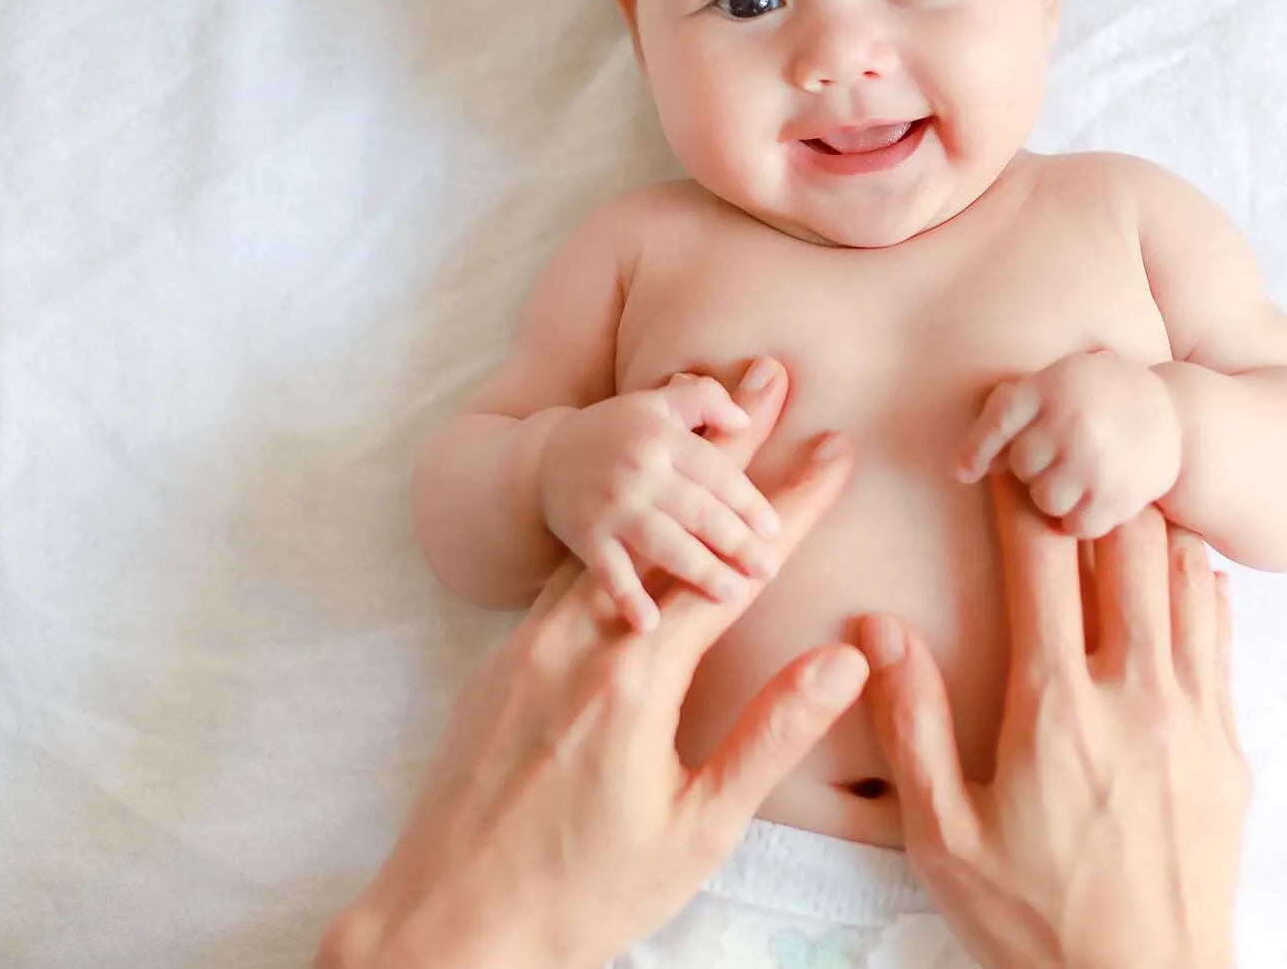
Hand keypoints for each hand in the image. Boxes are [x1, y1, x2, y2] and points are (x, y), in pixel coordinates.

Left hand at [322, 425, 865, 968]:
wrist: (441, 929)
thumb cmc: (578, 895)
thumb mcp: (698, 832)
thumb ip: (772, 736)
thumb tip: (845, 657)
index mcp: (634, 678)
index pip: (732, 567)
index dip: (791, 504)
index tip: (835, 448)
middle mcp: (576, 640)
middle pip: (666, 517)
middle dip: (728, 444)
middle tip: (768, 373)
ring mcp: (528, 645)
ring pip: (612, 531)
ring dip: (667, 472)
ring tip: (707, 419)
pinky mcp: (499, 662)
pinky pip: (568, 565)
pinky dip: (614, 521)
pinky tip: (629, 513)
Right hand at [538, 358, 789, 630]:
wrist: (545, 458)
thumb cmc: (619, 431)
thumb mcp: (660, 403)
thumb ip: (706, 400)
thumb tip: (745, 419)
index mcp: (662, 438)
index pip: (716, 472)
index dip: (746, 501)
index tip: (773, 529)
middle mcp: (638, 471)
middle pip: (697, 511)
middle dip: (735, 542)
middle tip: (768, 569)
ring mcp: (610, 506)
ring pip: (662, 543)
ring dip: (699, 571)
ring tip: (732, 594)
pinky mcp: (585, 537)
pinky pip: (608, 571)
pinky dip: (627, 597)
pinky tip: (650, 624)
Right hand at [860, 476, 1248, 968]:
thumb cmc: (1032, 921)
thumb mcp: (942, 836)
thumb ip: (912, 724)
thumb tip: (876, 629)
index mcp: (1055, 707)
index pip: (1041, 561)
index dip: (1021, 495)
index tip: (1005, 457)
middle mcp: (1135, 692)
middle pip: (1128, 544)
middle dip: (1094, 489)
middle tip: (1067, 461)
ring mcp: (1194, 715)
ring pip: (1186, 575)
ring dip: (1150, 526)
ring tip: (1120, 497)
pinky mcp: (1229, 745)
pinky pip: (1221, 631)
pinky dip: (1196, 583)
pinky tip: (1175, 572)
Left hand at [958, 349, 1181, 538]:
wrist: (1176, 414)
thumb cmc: (1102, 396)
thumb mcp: (1061, 380)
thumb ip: (1017, 408)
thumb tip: (970, 467)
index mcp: (1052, 384)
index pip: (998, 421)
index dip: (976, 449)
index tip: (963, 473)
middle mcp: (1071, 421)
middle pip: (1020, 466)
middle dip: (1033, 466)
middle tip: (1060, 455)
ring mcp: (1095, 461)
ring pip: (1044, 500)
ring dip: (1054, 496)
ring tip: (1077, 477)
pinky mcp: (1118, 495)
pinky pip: (1075, 526)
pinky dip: (1080, 520)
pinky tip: (1094, 499)